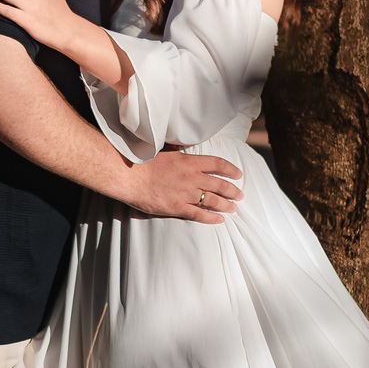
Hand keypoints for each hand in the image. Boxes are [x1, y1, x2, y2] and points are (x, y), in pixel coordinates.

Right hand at [125, 150, 242, 222]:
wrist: (128, 175)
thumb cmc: (142, 162)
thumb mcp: (165, 150)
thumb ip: (178, 151)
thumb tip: (182, 148)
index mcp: (189, 161)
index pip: (218, 164)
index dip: (231, 170)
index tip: (238, 174)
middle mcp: (191, 177)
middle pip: (219, 184)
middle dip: (233, 191)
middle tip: (240, 195)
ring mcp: (185, 193)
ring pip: (213, 201)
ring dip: (226, 205)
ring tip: (233, 209)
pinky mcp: (177, 207)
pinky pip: (199, 214)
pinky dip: (211, 218)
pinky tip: (219, 220)